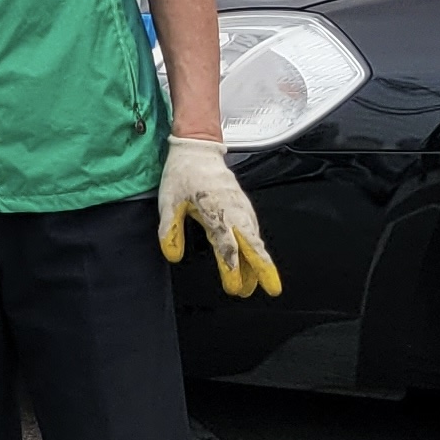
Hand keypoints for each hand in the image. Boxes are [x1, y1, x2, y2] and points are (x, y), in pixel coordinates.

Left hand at [159, 136, 280, 298]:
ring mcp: (241, 207)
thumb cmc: (182, 174)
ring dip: (260, 261)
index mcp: (214, 210)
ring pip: (255, 238)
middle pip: (252, 243)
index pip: (227, 242)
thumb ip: (170, 229)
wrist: (198, 150)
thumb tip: (172, 255)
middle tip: (270, 289)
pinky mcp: (243, 205)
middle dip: (262, 268)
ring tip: (260, 283)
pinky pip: (253, 228)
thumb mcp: (169, 201)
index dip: (232, 264)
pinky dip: (257, 246)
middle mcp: (233, 210)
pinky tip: (257, 258)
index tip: (235, 284)